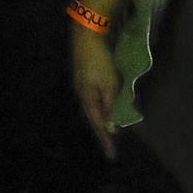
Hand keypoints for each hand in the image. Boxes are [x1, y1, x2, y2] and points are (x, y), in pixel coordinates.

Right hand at [71, 26, 120, 160]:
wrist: (86, 36)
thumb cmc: (100, 62)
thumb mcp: (109, 85)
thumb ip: (110, 106)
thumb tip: (110, 127)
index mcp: (87, 98)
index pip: (97, 124)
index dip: (105, 139)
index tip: (111, 156)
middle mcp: (81, 93)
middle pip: (92, 117)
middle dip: (102, 131)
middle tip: (110, 145)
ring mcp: (81, 83)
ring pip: (92, 107)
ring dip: (101, 119)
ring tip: (109, 129)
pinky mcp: (84, 75)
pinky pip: (93, 98)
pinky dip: (100, 107)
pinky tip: (104, 107)